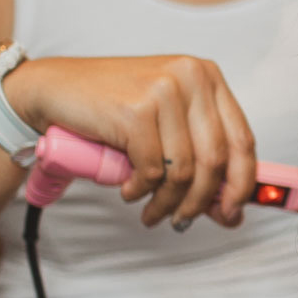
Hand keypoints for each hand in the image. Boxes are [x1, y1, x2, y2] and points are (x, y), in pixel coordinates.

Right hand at [4, 56, 254, 227]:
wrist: (55, 88)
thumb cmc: (112, 107)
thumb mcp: (166, 125)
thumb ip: (199, 157)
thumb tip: (230, 210)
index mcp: (207, 77)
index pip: (242, 139)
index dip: (242, 184)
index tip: (232, 212)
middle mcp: (191, 77)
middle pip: (215, 160)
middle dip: (201, 202)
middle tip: (183, 220)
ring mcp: (164, 91)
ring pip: (183, 170)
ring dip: (166, 203)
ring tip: (151, 212)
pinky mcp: (136, 111)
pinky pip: (152, 170)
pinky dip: (141, 190)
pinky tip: (129, 190)